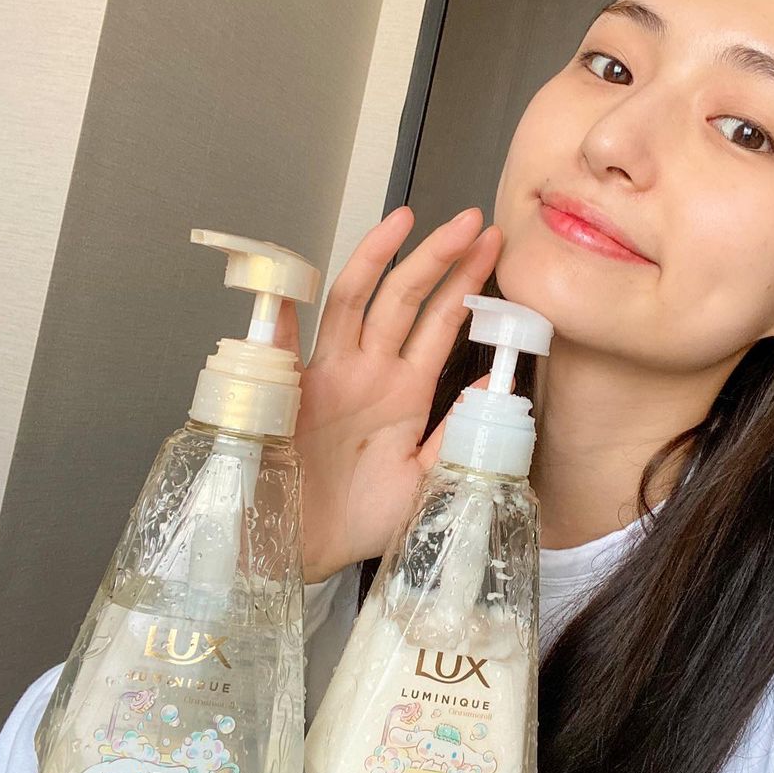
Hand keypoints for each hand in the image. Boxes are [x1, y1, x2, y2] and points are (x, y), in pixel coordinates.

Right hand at [274, 206, 503, 581]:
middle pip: (405, 299)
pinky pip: (281, 348)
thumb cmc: (364, 518)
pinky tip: (287, 286)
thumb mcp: (428, 478)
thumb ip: (456, 433)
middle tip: (472, 220)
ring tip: (408, 220)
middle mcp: (370, 372)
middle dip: (438, 257)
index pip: (440, 323)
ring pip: (356, 304)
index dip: (465, 283)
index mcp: (405, 390)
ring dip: (379, 261)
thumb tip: (494, 387)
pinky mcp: (290, 396)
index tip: (494, 247)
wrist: (310, 552)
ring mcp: (329, 378)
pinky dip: (280, 317)